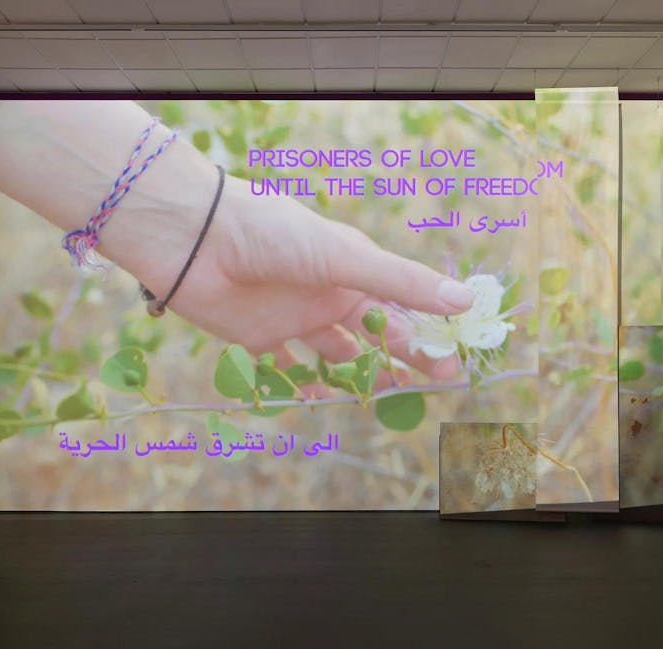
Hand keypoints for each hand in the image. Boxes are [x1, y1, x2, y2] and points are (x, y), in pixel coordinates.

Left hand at [142, 168, 474, 379]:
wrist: (197, 239)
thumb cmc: (275, 234)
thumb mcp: (346, 258)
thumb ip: (402, 284)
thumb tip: (465, 301)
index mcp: (353, 269)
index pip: (402, 306)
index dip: (429, 332)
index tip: (455, 360)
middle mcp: (328, 294)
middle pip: (375, 335)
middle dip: (404, 358)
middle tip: (432, 384)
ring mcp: (295, 317)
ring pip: (336, 354)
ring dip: (358, 374)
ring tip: (382, 397)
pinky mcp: (259, 338)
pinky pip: (287, 369)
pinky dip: (301, 385)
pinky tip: (318, 399)